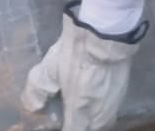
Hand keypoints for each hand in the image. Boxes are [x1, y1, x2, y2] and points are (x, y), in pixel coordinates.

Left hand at [21, 2, 144, 130]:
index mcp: (79, 112)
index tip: (56, 121)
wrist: (106, 33)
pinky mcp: (122, 93)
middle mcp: (98, 115)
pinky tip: (92, 96)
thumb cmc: (74, 53)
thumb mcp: (48, 70)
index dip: (63, 128)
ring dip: (89, 120)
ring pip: (100, 123)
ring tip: (78, 107)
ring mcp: (113, 105)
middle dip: (77, 125)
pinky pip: (109, 111)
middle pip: (88, 129)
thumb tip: (32, 106)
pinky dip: (99, 109)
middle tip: (67, 114)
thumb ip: (37, 91)